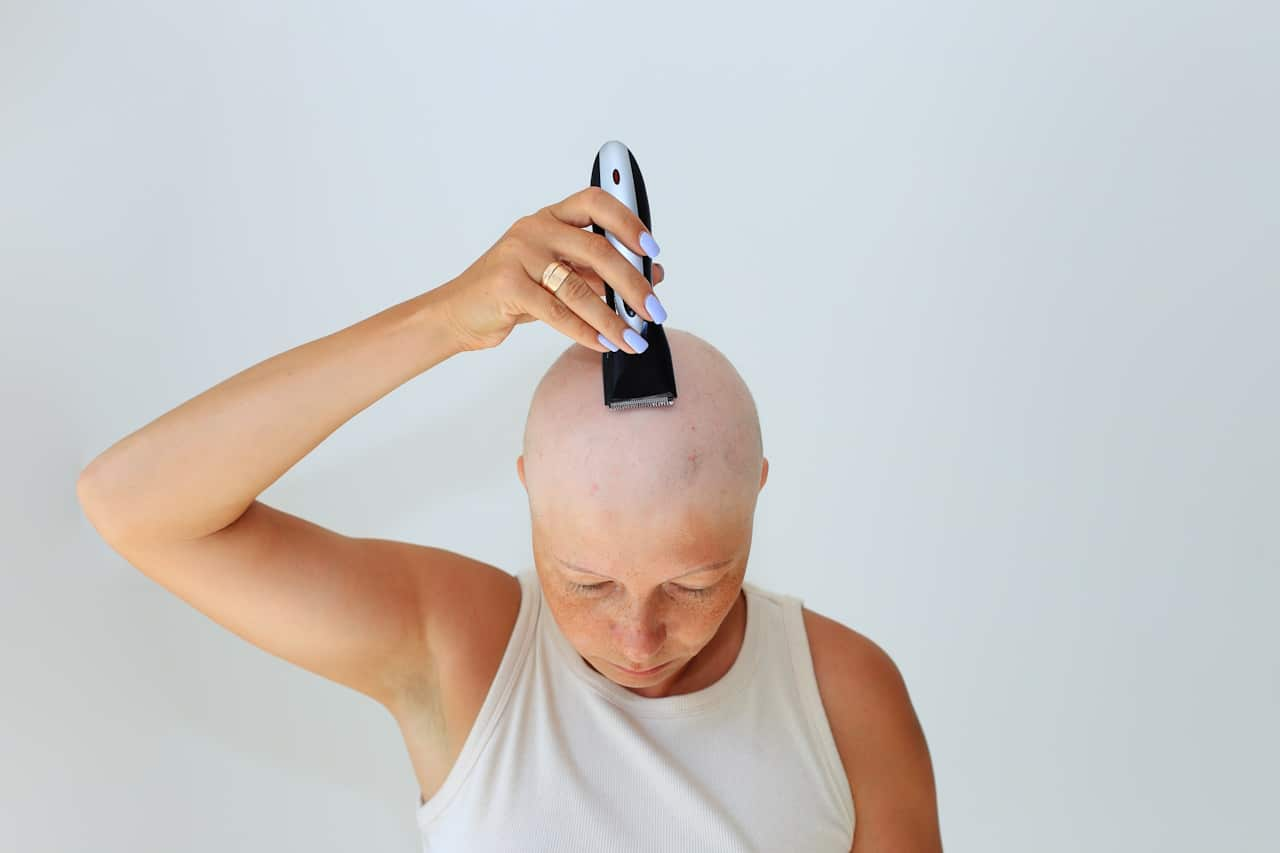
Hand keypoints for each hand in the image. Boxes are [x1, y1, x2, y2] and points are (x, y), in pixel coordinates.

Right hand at [432, 186, 665, 353]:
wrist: (459, 313)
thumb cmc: (511, 292)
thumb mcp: (558, 275)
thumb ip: (597, 272)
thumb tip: (651, 276)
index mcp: (551, 218)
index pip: (595, 203)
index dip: (628, 222)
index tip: (651, 249)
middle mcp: (535, 230)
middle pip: (597, 249)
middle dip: (632, 283)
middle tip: (655, 309)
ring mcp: (519, 255)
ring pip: (579, 287)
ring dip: (613, 318)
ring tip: (633, 338)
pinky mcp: (508, 286)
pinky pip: (558, 312)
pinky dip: (586, 332)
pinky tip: (605, 344)